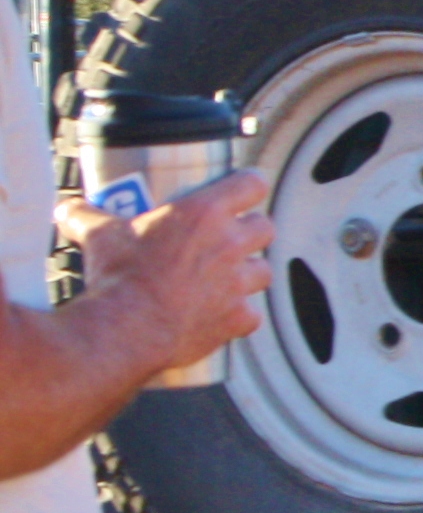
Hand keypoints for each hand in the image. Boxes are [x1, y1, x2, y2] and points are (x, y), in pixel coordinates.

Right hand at [74, 168, 271, 379]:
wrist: (125, 329)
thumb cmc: (117, 278)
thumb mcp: (99, 235)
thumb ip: (86, 215)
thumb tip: (68, 208)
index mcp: (204, 213)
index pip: (251, 184)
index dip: (248, 186)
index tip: (242, 191)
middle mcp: (230, 244)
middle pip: (264, 227)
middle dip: (250, 232)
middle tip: (227, 239)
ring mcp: (238, 282)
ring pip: (263, 270)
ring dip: (248, 273)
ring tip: (224, 279)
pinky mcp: (238, 318)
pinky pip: (252, 314)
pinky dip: (239, 316)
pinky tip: (219, 317)